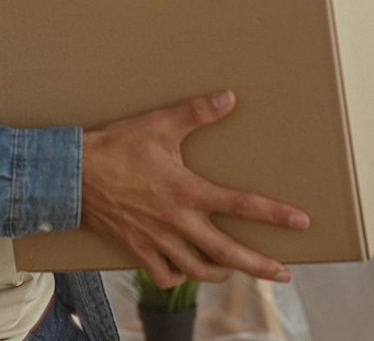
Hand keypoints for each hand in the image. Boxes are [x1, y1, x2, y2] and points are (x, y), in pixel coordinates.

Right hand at [80, 90, 309, 288]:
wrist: (73, 175)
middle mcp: (177, 221)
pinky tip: (184, 271)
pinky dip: (178, 276)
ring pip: (198, 269)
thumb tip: (229, 98)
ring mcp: (157, 239)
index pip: (241, 205)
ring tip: (236, 272)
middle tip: (284, 274)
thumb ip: (195, 113)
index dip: (274, 214)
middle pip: (227, 253)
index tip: (301, 222)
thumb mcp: (157, 125)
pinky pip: (164, 274)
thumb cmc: (116, 147)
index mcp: (187, 190)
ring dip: (222, 273)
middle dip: (259, 266)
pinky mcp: (137, 249)